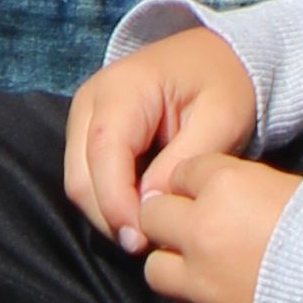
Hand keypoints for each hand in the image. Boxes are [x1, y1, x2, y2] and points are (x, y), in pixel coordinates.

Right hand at [63, 26, 261, 247]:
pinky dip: (110, 202)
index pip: (103, 157)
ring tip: (150, 233)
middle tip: (152, 246)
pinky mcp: (89, 132)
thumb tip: (150, 207)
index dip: (118, 206)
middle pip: (80, 178)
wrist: (217, 57)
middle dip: (111, 218)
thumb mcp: (220, 119)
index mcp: (121, 90)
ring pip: (79, 183)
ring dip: (109, 214)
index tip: (147, 241)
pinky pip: (88, 177)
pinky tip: (142, 214)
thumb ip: (182, 163)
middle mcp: (90, 101)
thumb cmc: (223, 84)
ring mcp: (85, 116)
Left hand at [138, 148, 302, 302]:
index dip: (192, 184)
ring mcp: (205, 284)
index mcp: (224, 187)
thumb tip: (212, 192)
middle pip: (153, 218)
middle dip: (169, 220)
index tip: (205, 194)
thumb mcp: (284, 184)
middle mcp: (203, 233)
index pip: (180, 173)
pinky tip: (217, 298)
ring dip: (174, 265)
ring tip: (200, 266)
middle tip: (191, 227)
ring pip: (156, 269)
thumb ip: (236, 184)